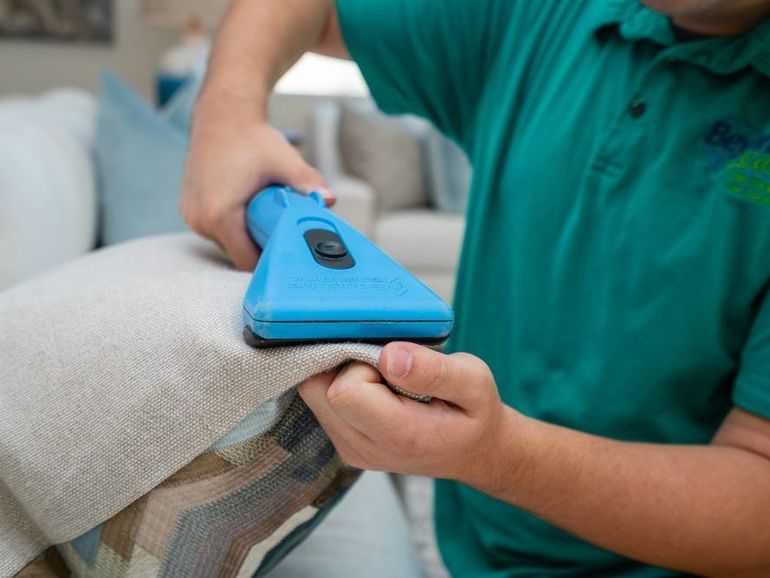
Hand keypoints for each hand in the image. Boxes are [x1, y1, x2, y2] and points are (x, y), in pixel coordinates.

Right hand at [180, 94, 333, 270]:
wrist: (222, 113)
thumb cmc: (251, 137)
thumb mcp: (283, 161)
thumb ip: (307, 182)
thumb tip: (329, 200)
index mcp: (219, 215)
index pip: (246, 261)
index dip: (271, 261)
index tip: (290, 254)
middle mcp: (200, 220)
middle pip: (237, 253)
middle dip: (262, 247)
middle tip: (285, 234)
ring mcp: (191, 215)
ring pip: (226, 242)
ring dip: (247, 236)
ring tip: (268, 219)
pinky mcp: (189, 209)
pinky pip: (216, 230)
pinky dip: (234, 226)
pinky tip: (252, 213)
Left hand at [298, 342, 517, 483]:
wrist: (475, 451)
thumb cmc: (475, 412)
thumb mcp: (474, 382)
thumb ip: (433, 370)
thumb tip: (391, 356)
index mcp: (397, 435)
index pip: (345, 391)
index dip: (362, 363)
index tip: (393, 361)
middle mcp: (364, 449)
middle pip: (318, 390)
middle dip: (345, 365)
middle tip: (385, 365)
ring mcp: (350, 449)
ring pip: (313, 394)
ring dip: (340, 374)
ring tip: (383, 377)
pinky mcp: (343, 441)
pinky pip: (320, 402)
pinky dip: (340, 385)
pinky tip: (374, 386)